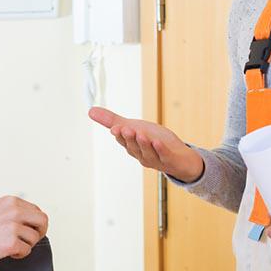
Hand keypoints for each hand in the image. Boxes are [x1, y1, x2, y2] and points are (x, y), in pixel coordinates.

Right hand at [0, 196, 48, 269]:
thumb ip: (15, 212)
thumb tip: (35, 219)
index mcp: (12, 201)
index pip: (37, 210)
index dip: (36, 223)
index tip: (30, 231)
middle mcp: (15, 210)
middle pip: (43, 220)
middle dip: (40, 232)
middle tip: (30, 242)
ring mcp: (13, 226)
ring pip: (35, 238)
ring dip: (27, 245)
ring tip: (12, 247)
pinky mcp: (11, 243)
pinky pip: (27, 251)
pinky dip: (20, 254)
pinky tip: (8, 253)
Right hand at [88, 106, 203, 182]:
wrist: (179, 157)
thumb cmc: (154, 141)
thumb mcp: (133, 127)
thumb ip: (112, 120)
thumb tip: (91, 110)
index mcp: (132, 147)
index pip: (123, 141)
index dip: (120, 135)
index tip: (115, 128)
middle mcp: (141, 155)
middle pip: (134, 147)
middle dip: (129, 139)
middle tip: (126, 129)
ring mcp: (156, 159)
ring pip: (147, 152)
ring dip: (143, 144)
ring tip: (141, 134)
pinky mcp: (169, 160)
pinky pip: (164, 156)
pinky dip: (160, 149)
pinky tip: (158, 142)